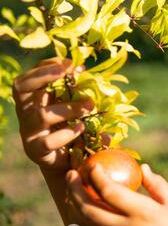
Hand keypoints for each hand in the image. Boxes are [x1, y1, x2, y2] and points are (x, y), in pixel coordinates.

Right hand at [12, 57, 94, 172]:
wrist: (66, 162)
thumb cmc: (70, 128)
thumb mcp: (72, 108)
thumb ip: (74, 92)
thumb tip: (83, 69)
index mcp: (32, 100)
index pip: (29, 77)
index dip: (45, 67)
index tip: (69, 63)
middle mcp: (26, 113)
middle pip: (21, 88)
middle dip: (44, 75)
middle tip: (67, 71)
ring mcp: (29, 132)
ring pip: (42, 115)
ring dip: (69, 108)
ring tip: (89, 106)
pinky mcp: (37, 150)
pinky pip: (49, 140)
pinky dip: (68, 133)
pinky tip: (82, 128)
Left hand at [66, 164, 167, 225]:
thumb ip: (157, 185)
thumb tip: (142, 167)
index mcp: (143, 214)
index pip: (110, 191)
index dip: (97, 175)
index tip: (93, 164)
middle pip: (89, 209)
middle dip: (75, 190)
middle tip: (71, 175)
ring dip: (75, 209)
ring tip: (74, 194)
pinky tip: (82, 217)